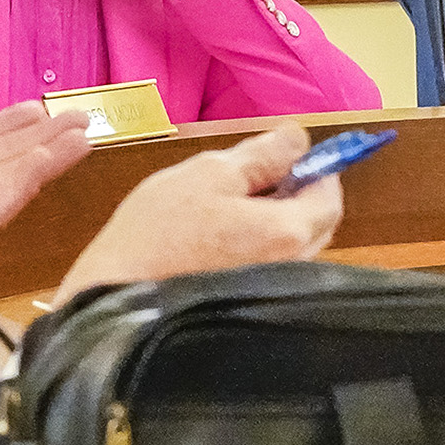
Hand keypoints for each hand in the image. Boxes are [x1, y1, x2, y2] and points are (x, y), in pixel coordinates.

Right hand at [56, 124, 343, 299]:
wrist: (115, 298)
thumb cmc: (156, 235)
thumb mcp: (206, 175)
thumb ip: (260, 156)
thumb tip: (298, 138)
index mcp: (287, 233)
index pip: (329, 196)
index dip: (314, 169)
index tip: (287, 154)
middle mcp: (292, 269)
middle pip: (316, 224)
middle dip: (295, 194)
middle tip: (254, 175)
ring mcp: (273, 292)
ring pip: (293, 247)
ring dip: (274, 220)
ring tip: (228, 207)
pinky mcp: (251, 306)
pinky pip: (271, 267)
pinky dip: (257, 246)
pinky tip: (219, 238)